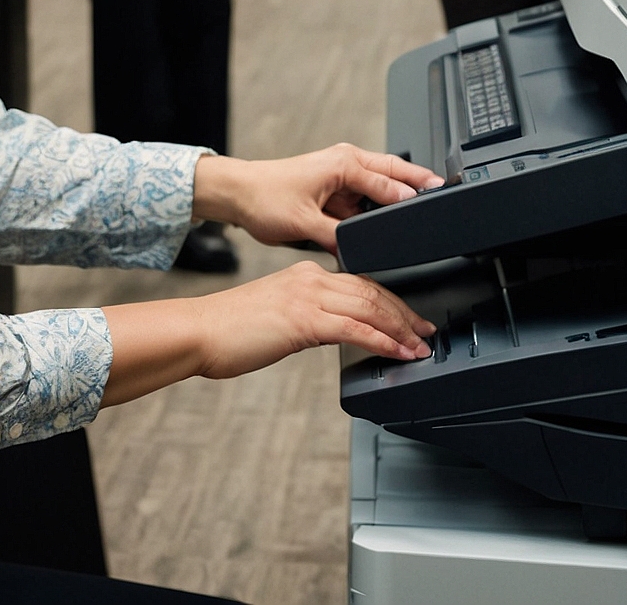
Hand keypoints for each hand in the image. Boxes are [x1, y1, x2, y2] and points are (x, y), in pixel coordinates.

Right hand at [189, 261, 433, 378]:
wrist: (201, 331)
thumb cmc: (229, 329)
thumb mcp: (275, 314)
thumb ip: (304, 317)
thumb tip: (329, 332)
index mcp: (304, 274)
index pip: (358, 282)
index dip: (388, 301)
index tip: (406, 318)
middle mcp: (310, 278)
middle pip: (371, 290)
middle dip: (404, 313)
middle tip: (425, 332)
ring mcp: (308, 296)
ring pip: (369, 306)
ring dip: (400, 328)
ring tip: (418, 346)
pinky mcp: (305, 320)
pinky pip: (355, 328)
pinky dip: (382, 341)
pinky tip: (397, 353)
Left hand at [193, 145, 443, 254]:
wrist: (239, 193)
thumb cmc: (265, 197)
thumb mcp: (303, 223)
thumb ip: (336, 237)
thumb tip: (358, 250)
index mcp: (342, 163)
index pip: (386, 180)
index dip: (409, 195)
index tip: (429, 203)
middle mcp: (345, 163)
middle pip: (392, 172)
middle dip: (418, 181)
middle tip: (444, 189)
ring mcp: (341, 175)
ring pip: (381, 184)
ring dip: (399, 194)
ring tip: (423, 210)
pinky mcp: (336, 188)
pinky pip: (366, 197)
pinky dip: (379, 206)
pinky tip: (388, 223)